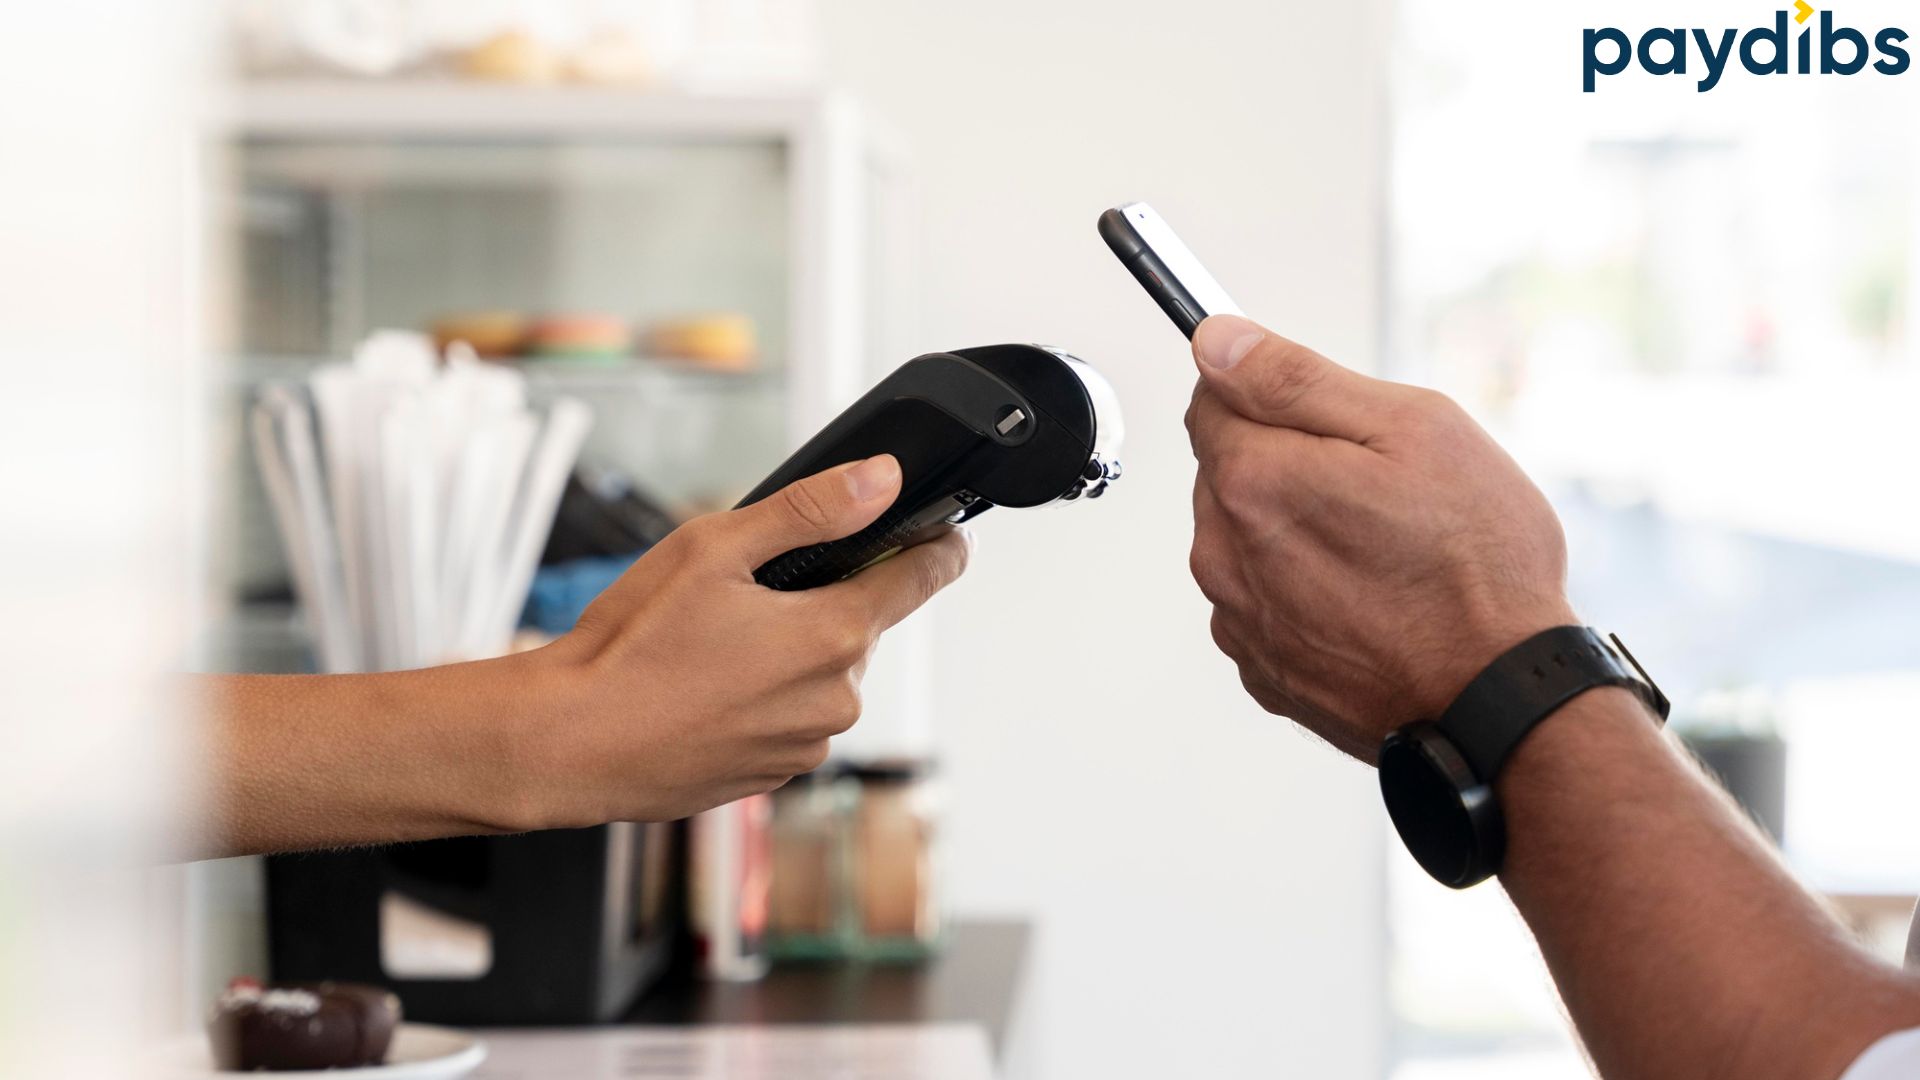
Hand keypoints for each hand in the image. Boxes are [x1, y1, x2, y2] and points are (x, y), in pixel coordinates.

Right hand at [518, 454, 968, 825]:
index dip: (936, 546)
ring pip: (821, 677)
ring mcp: (806, 745)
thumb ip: (811, 510)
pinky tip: (702, 689)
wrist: (567, 744)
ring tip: (709, 649)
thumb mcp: (715, 548)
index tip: (941, 531)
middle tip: (746, 594)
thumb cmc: (629, 647)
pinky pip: (788, 720)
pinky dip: (759, 699)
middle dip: (821, 601)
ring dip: (787, 655)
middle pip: (860, 626)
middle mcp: (836, 699)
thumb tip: (882, 480)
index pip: (924, 578)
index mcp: (834, 636)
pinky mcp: (773, 775)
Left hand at [1184, 315, 1574, 761]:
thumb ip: (1295, 379)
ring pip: (1247, 540)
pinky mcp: (1263, 670)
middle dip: (1289, 464)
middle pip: (1230, 471)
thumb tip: (1218, 341)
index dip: (1272, 392)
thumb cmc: (1476, 567)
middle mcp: (1224, 554)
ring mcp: (1240, 620)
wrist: (1499, 700)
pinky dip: (1305, 594)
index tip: (1328, 416)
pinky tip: (1370, 602)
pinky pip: (1267, 604)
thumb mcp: (1410, 428)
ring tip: (1382, 552)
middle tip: (1378, 488)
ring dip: (1296, 531)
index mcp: (1251, 481)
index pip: (1211, 397)